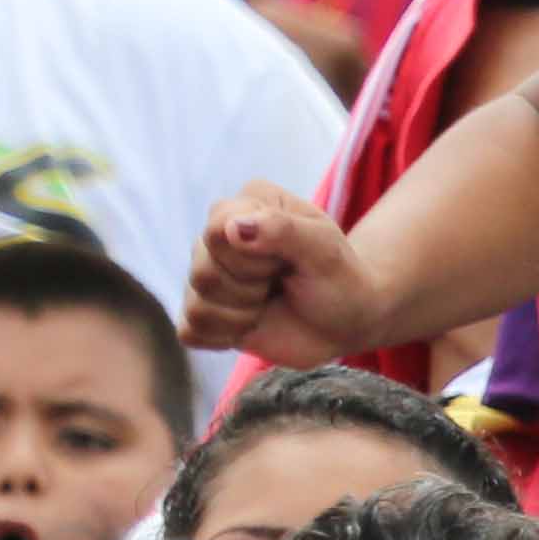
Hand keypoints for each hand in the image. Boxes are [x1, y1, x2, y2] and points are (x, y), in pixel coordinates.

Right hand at [187, 181, 386, 365]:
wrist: (348, 321)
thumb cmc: (339, 279)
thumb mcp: (323, 251)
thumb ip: (281, 231)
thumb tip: (233, 227)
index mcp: (247, 202)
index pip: (216, 232)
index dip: (250, 259)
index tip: (285, 263)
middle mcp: (221, 233)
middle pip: (202, 272)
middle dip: (251, 290)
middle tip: (281, 284)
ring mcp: (210, 271)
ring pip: (197, 306)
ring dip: (242, 316)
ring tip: (269, 304)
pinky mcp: (206, 310)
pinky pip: (190, 331)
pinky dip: (224, 336)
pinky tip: (251, 326)